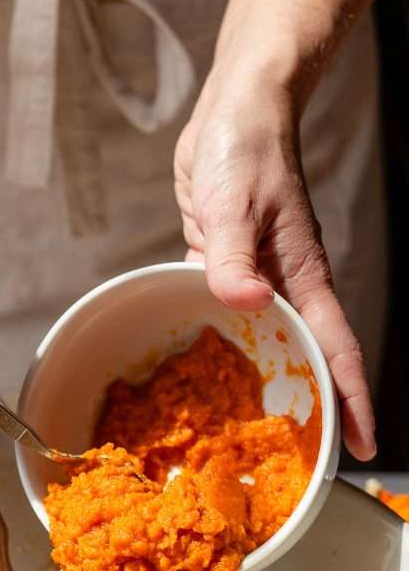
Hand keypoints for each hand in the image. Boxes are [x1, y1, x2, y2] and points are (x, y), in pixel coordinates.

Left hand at [174, 62, 375, 460]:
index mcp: (300, 275)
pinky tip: (206, 367)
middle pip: (304, 356)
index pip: (334, 348)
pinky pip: (227, 313)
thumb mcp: (232, 201)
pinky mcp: (224, 261)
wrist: (234, 111)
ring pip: (265, 339)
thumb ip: (231, 254)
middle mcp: (283, 283)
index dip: (352, 399)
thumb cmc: (244, 148)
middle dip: (314, 407)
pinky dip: (223, 342)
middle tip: (308, 459)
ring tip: (259, 430)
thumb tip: (245, 302)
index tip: (363, 446)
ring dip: (267, 380)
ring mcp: (255, 275)